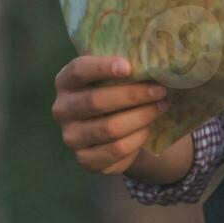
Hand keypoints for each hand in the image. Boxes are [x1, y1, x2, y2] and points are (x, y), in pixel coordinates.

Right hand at [52, 56, 169, 175]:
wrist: (110, 129)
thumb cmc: (113, 92)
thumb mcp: (112, 76)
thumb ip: (123, 68)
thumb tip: (153, 63)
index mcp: (65, 81)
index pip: (79, 70)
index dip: (102, 67)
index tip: (129, 67)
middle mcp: (62, 109)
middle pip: (96, 101)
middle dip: (133, 95)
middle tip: (160, 90)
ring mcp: (71, 137)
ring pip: (109, 128)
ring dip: (141, 117)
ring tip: (161, 107)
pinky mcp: (85, 159)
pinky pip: (116, 150)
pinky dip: (137, 138)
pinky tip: (148, 128)